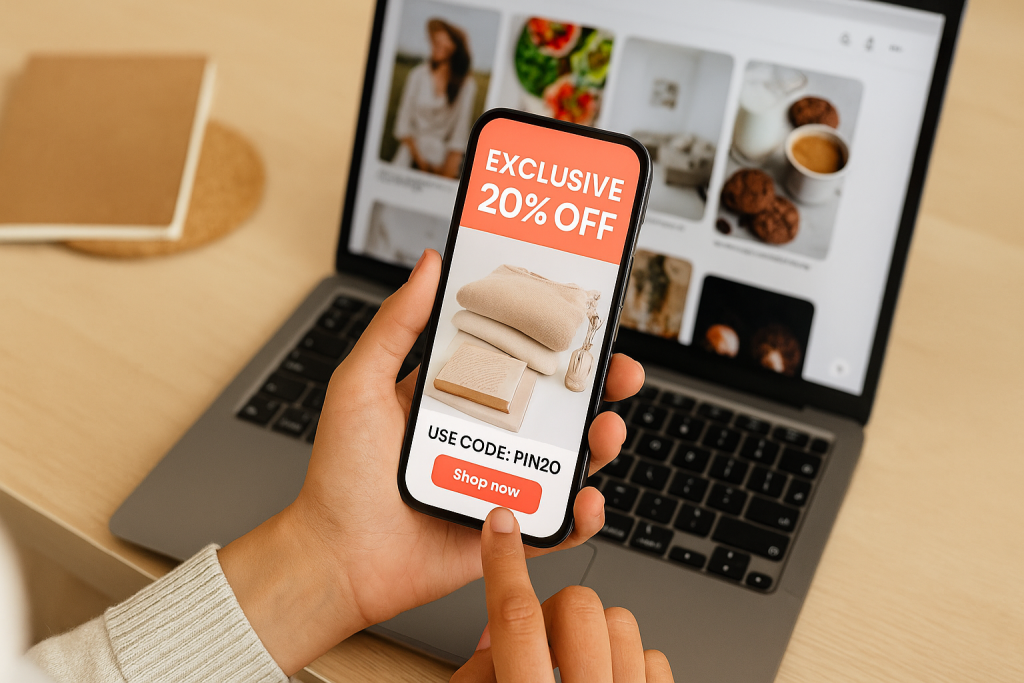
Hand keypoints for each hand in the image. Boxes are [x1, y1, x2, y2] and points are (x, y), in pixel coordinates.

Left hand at [220, 249, 644, 674]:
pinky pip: (559, 523)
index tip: (586, 320)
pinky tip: (583, 499)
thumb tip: (428, 266)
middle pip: (560, 407)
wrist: (336, 560)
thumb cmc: (341, 476)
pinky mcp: (509, 530)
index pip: (520, 360)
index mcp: (459, 398)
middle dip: (599, 388)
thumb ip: (396, 325)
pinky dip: (582, 514)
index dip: (558, 341)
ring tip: (606, 432)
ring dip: (601, 443)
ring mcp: (501, 483)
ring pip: (570, 460)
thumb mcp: (361, 384)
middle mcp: (487, 438)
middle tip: (620, 372)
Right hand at [453, 508, 672, 682]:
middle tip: (544, 636)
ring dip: (595, 634)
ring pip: (620, 622)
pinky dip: (629, 662)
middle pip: (577, 605)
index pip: (515, 618)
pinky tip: (608, 680)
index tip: (501, 523)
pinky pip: (653, 657)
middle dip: (559, 608)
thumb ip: (478, 674)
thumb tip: (490, 636)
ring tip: (577, 664)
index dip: (504, 563)